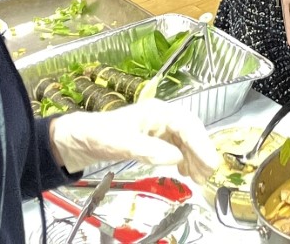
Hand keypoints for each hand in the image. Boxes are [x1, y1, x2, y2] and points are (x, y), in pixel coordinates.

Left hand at [48, 99, 219, 181]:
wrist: (79, 138)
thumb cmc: (99, 135)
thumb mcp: (122, 143)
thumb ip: (149, 150)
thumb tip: (176, 158)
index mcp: (156, 111)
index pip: (186, 126)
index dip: (200, 144)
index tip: (210, 162)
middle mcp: (161, 116)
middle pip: (190, 132)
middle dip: (201, 152)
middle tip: (208, 174)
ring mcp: (159, 127)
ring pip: (185, 141)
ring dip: (194, 158)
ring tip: (200, 177)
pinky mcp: (154, 138)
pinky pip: (176, 147)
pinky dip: (184, 159)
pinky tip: (186, 172)